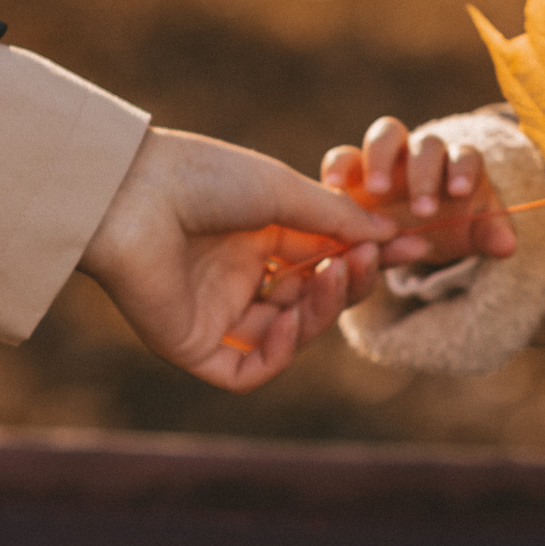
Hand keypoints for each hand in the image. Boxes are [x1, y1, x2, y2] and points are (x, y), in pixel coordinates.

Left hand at [80, 128, 394, 390]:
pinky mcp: (192, 346)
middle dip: (348, 283)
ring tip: (334, 274)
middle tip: (369, 259)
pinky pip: (249, 368)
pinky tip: (293, 320)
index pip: (324, 257)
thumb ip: (336, 218)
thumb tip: (389, 236)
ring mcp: (215, 314)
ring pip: (288, 336)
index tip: (412, 246)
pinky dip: (280, 352)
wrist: (132, 194)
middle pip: (312, 299)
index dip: (366, 255)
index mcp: (254, 236)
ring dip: (321, 312)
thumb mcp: (283, 190)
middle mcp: (236, 276)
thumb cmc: (202, 177)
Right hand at [321, 116, 517, 264]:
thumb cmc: (448, 227)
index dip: (463, 169)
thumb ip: (488, 236)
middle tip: (421, 210)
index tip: (459, 193)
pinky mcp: (354, 169)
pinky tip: (334, 187)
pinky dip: (339, 165)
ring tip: (376, 190)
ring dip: (381, 159)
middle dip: (424, 174)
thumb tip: (508, 247)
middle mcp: (423, 153)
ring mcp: (387, 157)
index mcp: (458, 165)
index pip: (466, 155)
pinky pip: (345, 156)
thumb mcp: (470, 235)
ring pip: (385, 136)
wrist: (412, 232)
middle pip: (426, 145)